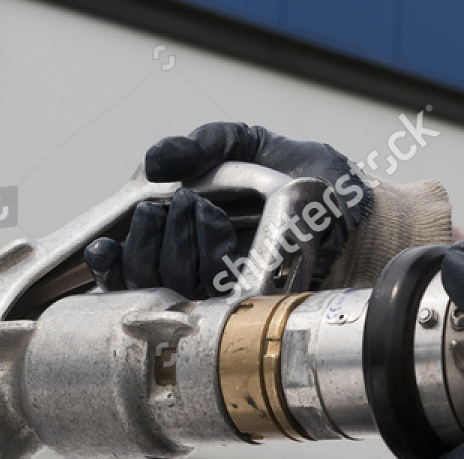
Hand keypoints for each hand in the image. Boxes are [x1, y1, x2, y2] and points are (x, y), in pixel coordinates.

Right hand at [84, 122, 371, 298]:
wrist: (357, 203)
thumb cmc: (305, 178)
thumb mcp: (248, 144)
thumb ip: (201, 145)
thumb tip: (152, 162)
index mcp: (182, 241)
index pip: (127, 268)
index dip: (108, 264)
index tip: (106, 244)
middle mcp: (195, 275)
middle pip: (143, 284)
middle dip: (149, 244)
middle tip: (178, 204)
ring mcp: (223, 296)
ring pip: (173, 292)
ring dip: (177, 250)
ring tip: (200, 210)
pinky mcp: (252, 308)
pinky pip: (214, 306)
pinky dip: (208, 270)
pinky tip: (216, 243)